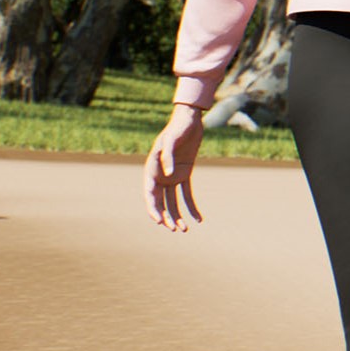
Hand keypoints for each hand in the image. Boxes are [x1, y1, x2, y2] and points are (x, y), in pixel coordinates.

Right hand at [145, 107, 204, 230]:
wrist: (189, 121)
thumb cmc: (176, 129)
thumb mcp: (170, 140)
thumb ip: (166, 156)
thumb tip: (167, 174)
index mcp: (151, 171)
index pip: (150, 195)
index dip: (153, 209)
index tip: (159, 221)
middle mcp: (160, 176)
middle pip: (161, 202)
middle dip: (166, 217)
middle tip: (175, 229)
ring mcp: (172, 177)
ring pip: (173, 202)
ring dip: (178, 216)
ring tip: (185, 229)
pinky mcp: (184, 174)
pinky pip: (187, 194)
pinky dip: (192, 207)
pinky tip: (199, 219)